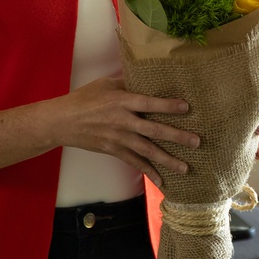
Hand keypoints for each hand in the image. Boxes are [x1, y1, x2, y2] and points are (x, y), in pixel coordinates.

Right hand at [55, 76, 198, 187]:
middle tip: (197, 142)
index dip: (168, 106)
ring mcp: (118, 138)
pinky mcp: (114, 151)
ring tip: (186, 167)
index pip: (149, 103)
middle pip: (154, 130)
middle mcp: (123, 121)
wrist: (61, 121)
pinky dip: (148, 172)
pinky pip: (134, 163)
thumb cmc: (84, 98)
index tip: (187, 108)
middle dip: (177, 136)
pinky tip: (162, 181)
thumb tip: (148, 77)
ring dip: (168, 160)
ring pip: (147, 150)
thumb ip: (128, 83)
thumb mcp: (106, 84)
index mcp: (122, 101)